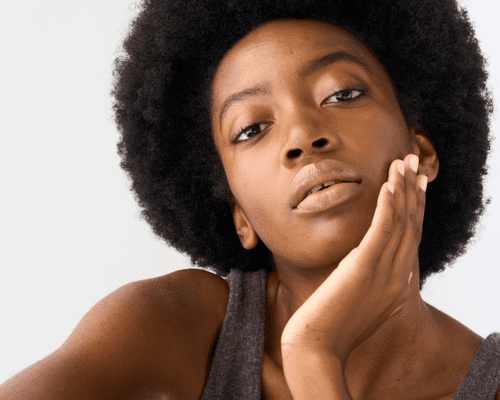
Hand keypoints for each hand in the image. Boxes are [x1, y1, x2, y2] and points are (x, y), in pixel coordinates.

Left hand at [281, 154, 427, 362]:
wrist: (317, 348)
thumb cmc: (332, 326)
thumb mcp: (358, 300)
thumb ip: (368, 279)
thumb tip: (365, 261)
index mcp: (396, 282)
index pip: (410, 236)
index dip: (414, 206)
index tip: (416, 183)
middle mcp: (397, 276)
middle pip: (410, 224)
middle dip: (413, 189)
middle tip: (414, 161)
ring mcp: (383, 272)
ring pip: (399, 222)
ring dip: (402, 188)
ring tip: (403, 162)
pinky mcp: (364, 268)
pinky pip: (381, 231)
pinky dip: (387, 206)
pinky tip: (388, 185)